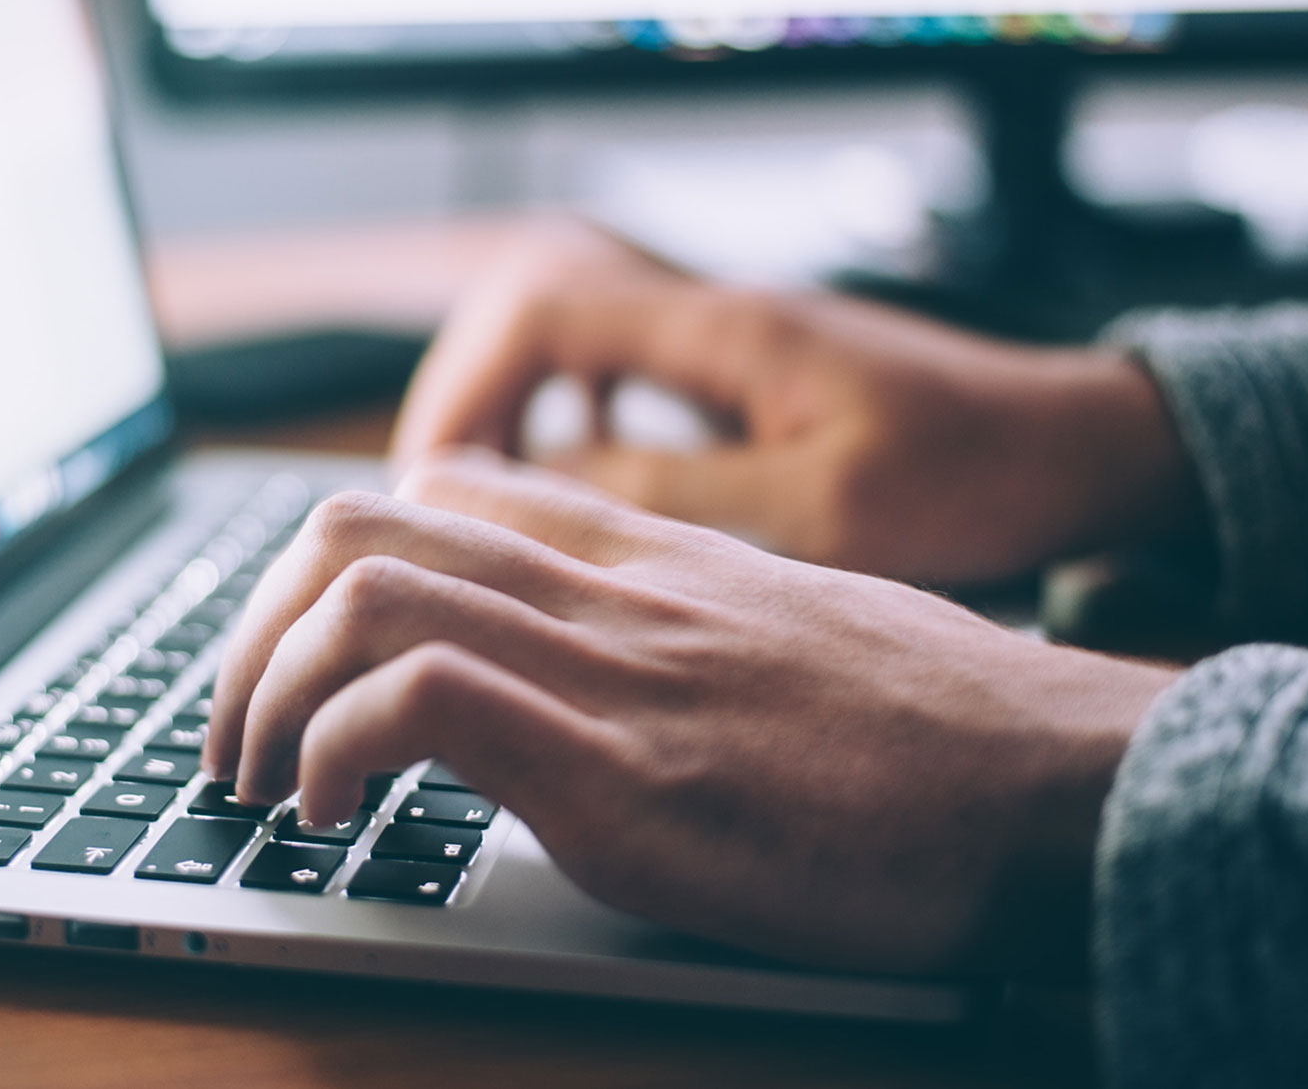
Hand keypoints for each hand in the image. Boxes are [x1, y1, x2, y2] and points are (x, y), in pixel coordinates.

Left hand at [208, 451, 1175, 976]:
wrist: (1070, 783)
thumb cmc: (952, 733)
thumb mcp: (801, 637)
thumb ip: (690, 628)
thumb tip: (619, 675)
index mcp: (654, 557)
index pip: (445, 490)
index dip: (334, 564)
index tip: (306, 656)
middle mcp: (616, 589)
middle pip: (362, 523)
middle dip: (254, 629)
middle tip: (237, 731)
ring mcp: (616, 670)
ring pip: (362, 589)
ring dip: (263, 690)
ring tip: (259, 781)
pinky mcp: (627, 773)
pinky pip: (419, 700)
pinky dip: (333, 750)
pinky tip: (333, 816)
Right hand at [392, 225, 1198, 584]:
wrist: (1078, 448)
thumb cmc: (975, 476)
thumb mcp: (821, 510)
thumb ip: (673, 495)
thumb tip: (533, 490)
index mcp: (724, 330)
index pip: (540, 308)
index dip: (466, 387)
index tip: (434, 481)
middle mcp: (716, 318)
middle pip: (535, 314)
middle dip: (470, 400)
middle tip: (438, 504)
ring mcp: (733, 344)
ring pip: (576, 347)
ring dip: (518, 416)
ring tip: (487, 510)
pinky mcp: (752, 379)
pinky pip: (627, 381)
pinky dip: (578, 429)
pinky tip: (582, 497)